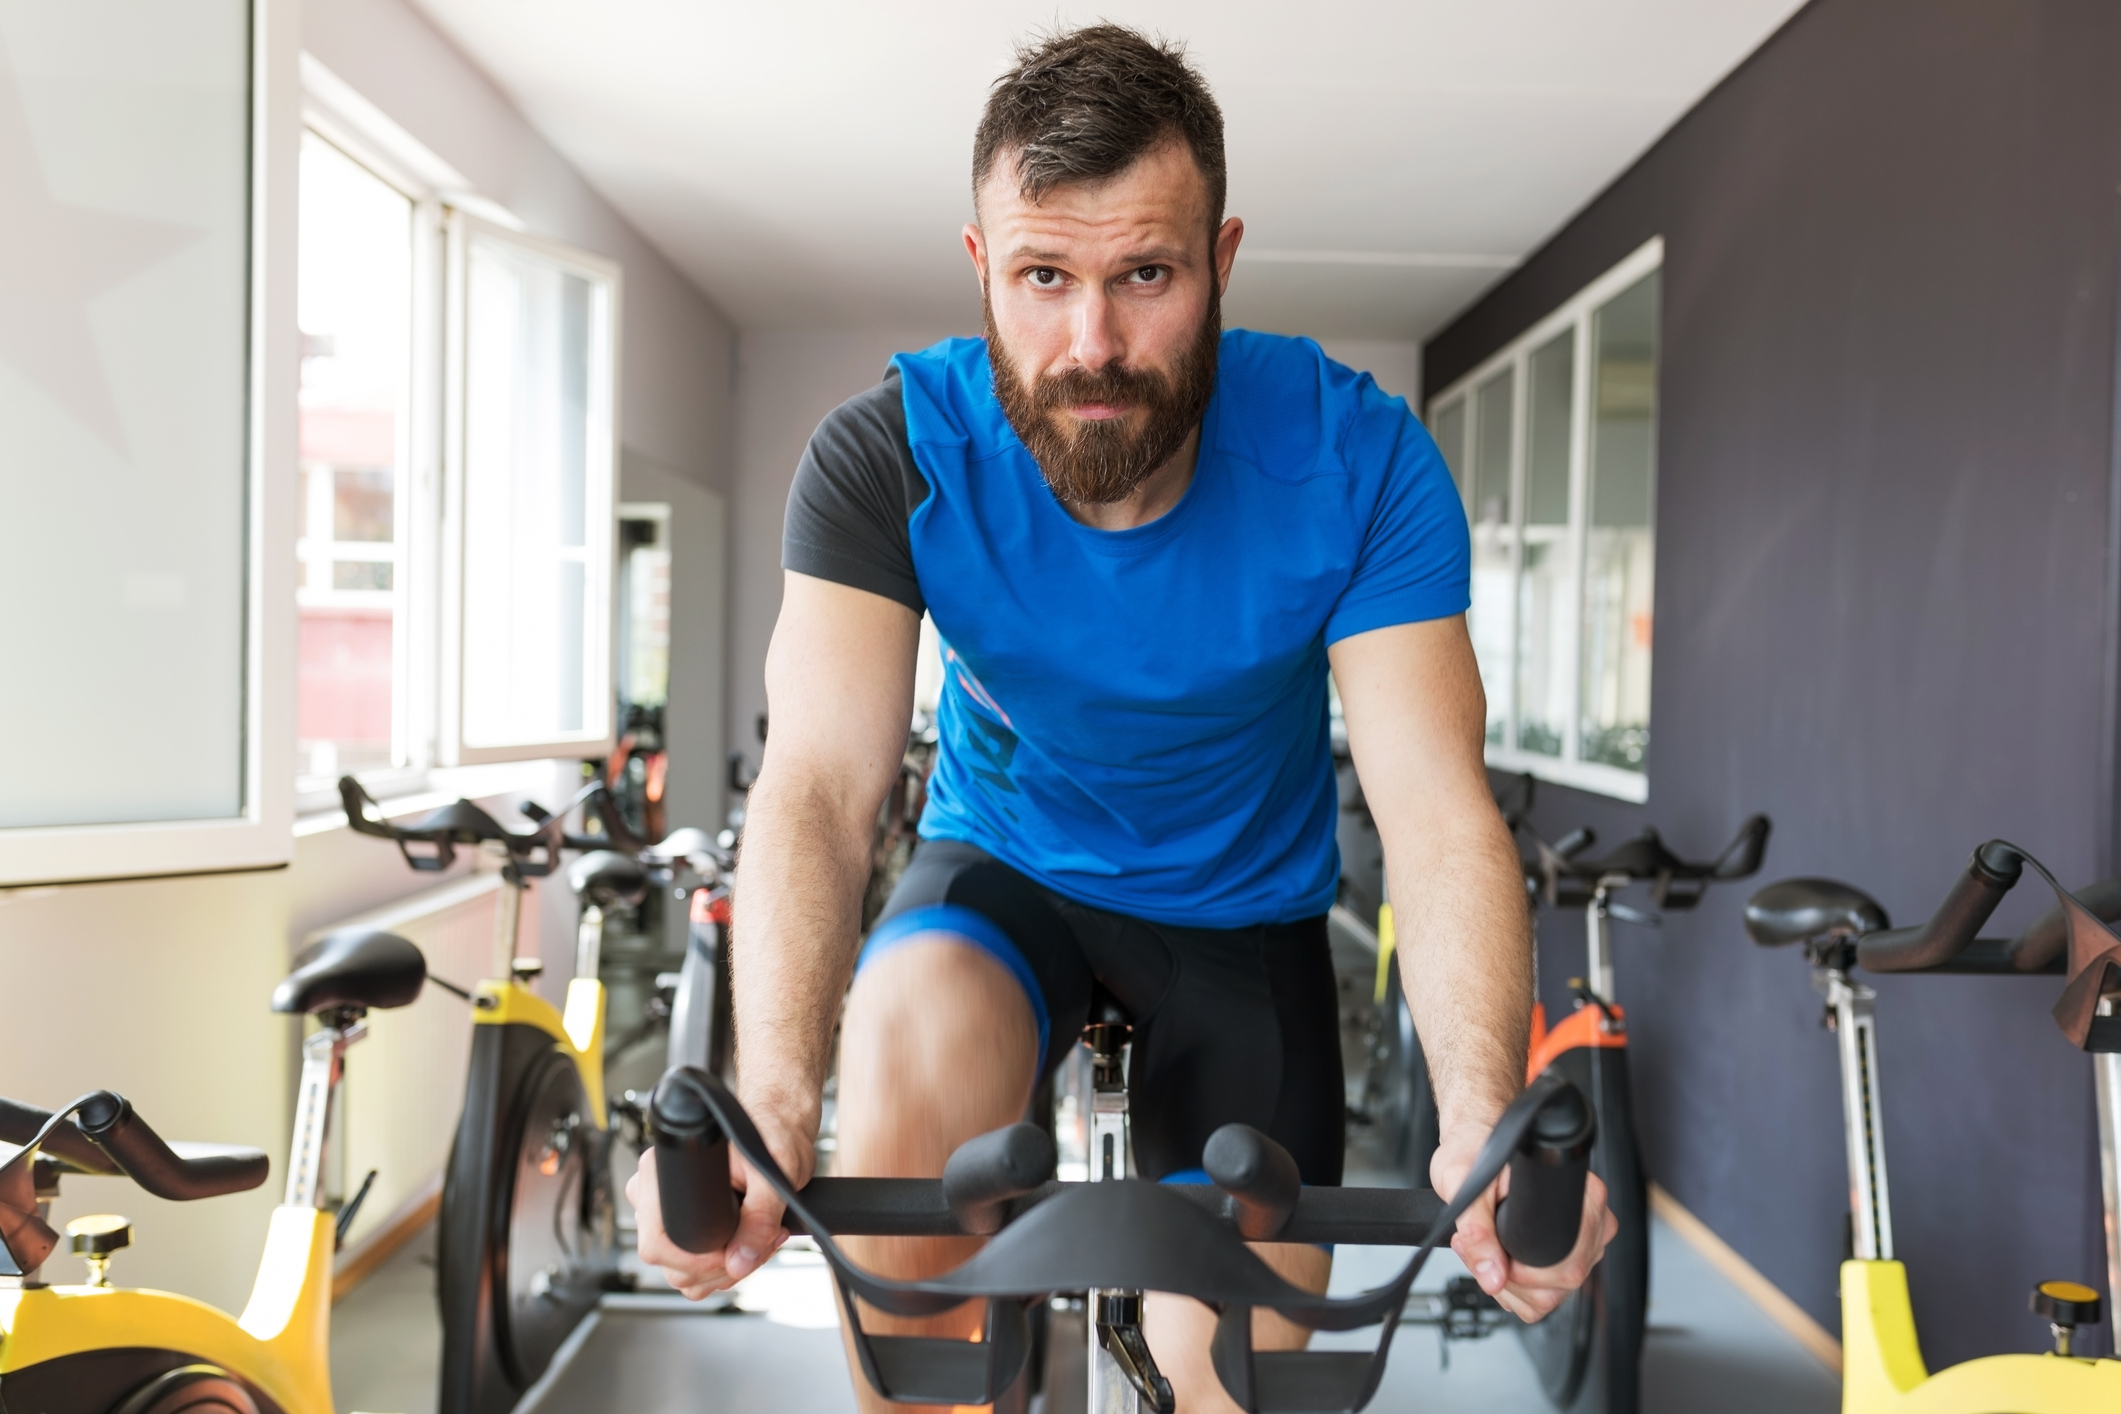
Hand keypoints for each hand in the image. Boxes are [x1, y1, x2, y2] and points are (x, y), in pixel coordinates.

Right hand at [627, 1103, 812, 1299]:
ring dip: (727, 1270)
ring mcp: (669, 1216)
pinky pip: (695, 1273)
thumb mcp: (772, 1176)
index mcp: (663, 1173)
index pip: (656, 1242)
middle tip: (760, 1241)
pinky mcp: (685, 1230)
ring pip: (685, 1275)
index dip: (697, 1260)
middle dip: (723, 1265)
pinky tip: (748, 1244)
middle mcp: (658, 1195)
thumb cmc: (771, 1138)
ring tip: (758, 1239)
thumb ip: (760, 1218)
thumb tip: (740, 1261)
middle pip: (672, 1265)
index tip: (733, 1251)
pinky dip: (725, 1270)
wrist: (780, 1134)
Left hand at [1431, 1123, 1616, 1322]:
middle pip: (1561, 1284)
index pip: (1568, 1265)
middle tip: (1478, 1244)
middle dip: (1510, 1278)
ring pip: (1552, 1294)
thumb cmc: (1475, 1148)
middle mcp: (1590, 1219)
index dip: (1524, 1273)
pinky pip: (1545, 1294)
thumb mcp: (1462, 1183)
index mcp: (1581, 1195)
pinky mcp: (1568, 1253)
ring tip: (1485, 1245)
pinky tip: (1498, 1257)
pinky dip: (1515, 1288)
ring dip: (1510, 1284)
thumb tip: (1493, 1278)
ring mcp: (1583, 1240)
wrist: (1477, 1140)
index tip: (1494, 1251)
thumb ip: (1476, 1232)